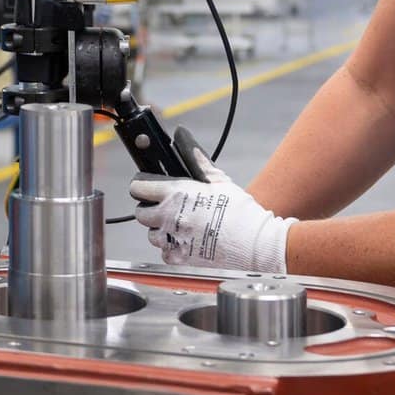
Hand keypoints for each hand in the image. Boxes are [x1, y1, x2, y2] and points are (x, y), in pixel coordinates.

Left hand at [129, 148, 295, 271]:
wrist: (256, 244)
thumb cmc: (240, 211)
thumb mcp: (217, 180)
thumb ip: (195, 158)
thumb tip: (181, 135)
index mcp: (176, 194)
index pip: (138, 187)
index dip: (142, 185)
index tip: (146, 186)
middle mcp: (169, 217)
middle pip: (140, 212)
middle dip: (150, 208)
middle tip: (165, 207)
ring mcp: (173, 240)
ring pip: (151, 234)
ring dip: (160, 229)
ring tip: (180, 225)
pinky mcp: (179, 258)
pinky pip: (164, 252)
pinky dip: (172, 248)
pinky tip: (187, 240)